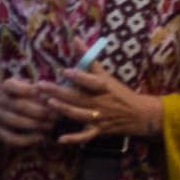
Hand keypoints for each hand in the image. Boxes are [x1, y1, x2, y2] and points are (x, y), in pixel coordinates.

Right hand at [0, 86, 57, 148]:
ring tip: (51, 125)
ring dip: (36, 125)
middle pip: (19, 106)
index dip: (25, 88)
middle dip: (40, 110)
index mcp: (5, 88)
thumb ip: (29, 86)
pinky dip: (26, 140)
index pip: (10, 85)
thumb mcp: (13, 86)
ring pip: (16, 122)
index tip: (40, 90)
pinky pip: (10, 138)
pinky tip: (40, 138)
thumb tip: (54, 87)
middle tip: (57, 114)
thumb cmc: (4, 96)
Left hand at [48, 68, 164, 139]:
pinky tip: (60, 139)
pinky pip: (85, 136)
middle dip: (59, 91)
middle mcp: (101, 102)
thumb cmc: (119, 92)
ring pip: (79, 114)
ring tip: (49, 103)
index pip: (92, 81)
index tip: (65, 71)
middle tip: (41, 86)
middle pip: (78, 97)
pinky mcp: (98, 130)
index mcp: (104, 87)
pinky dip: (74, 138)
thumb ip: (89, 59)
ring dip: (64, 109)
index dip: (80, 77)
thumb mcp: (106, 75)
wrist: (138, 114)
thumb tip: (75, 40)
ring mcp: (99, 117)